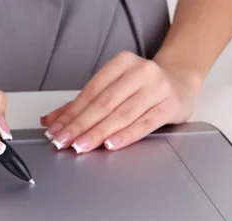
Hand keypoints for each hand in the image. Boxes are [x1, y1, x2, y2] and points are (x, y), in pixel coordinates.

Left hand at [40, 51, 201, 152]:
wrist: (181, 80)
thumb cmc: (143, 86)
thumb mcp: (113, 88)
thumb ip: (82, 104)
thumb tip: (50, 120)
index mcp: (122, 63)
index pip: (91, 91)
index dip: (70, 113)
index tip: (55, 130)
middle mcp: (140, 72)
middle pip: (104, 103)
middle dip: (79, 125)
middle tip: (63, 141)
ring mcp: (157, 88)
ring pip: (122, 114)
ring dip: (98, 133)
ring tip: (80, 146)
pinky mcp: (170, 106)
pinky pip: (144, 124)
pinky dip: (125, 135)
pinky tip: (111, 144)